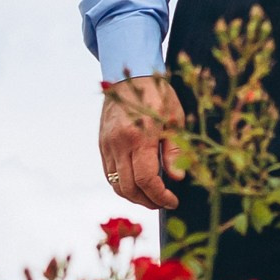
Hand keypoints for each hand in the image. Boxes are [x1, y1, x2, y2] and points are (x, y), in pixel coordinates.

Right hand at [100, 72, 184, 208]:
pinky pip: (109, 173)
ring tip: (151, 197)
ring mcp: (107, 145)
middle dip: (147, 201)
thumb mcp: (175, 119)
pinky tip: (137, 185)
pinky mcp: (102, 145)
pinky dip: (122, 185)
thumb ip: (175, 150)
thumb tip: (177, 179)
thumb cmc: (158, 96)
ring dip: (133, 197)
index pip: (147, 179)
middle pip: (129, 187)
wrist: (129, 77)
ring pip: (116, 184)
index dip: (160, 196)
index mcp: (140, 136)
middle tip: (163, 203)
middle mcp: (119, 143)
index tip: (173, 201)